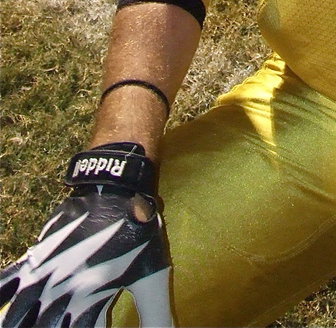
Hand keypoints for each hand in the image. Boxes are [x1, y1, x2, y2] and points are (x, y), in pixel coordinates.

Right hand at [0, 191, 171, 326]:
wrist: (115, 187)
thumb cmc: (137, 232)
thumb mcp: (152, 275)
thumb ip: (156, 315)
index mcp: (91, 297)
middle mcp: (63, 288)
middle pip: (47, 324)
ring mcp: (46, 271)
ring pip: (23, 312)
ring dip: (22, 323)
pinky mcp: (37, 255)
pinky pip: (12, 281)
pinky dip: (3, 297)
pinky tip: (1, 311)